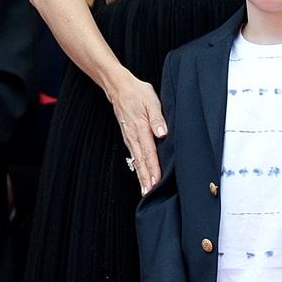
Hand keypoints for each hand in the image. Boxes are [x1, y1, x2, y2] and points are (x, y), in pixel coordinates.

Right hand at [109, 70, 167, 194]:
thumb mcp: (152, 100)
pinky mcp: (128, 138)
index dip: (153, 168)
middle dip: (146, 178)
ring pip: (136, 161)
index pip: (149, 152)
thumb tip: (162, 133)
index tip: (157, 181)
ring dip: (141, 176)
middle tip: (150, 194)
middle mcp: (133, 136)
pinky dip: (138, 168)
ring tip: (146, 191)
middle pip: (141, 161)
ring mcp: (129, 138)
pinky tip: (142, 177)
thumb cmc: (138, 92)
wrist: (119, 87)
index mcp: (141, 128)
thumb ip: (158, 117)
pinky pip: (134, 156)